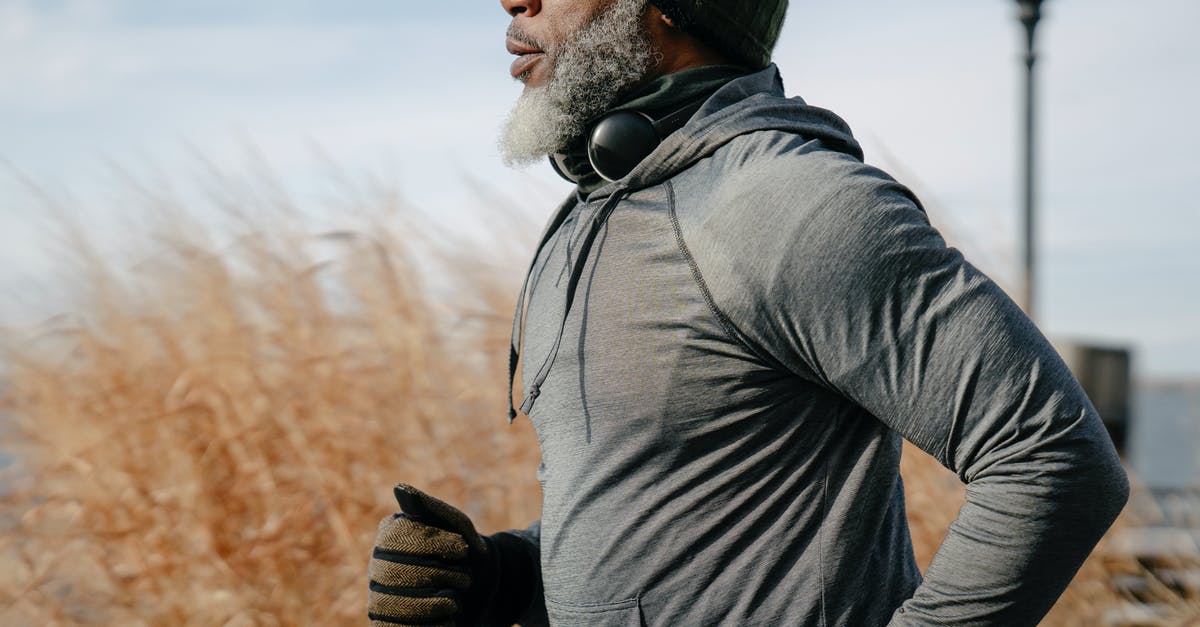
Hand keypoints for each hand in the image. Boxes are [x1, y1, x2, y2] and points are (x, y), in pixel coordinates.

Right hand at [368, 484, 492, 625]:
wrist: (481, 587)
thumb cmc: (463, 550)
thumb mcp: (455, 526)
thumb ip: (430, 508)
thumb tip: (400, 488)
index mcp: (389, 534)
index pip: (400, 537)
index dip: (434, 544)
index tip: (463, 548)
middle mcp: (377, 566)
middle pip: (396, 573)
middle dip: (439, 575)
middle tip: (465, 577)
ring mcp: (380, 597)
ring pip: (394, 605)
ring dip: (435, 604)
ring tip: (455, 600)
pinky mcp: (388, 625)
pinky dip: (430, 626)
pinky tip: (447, 619)